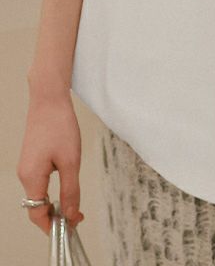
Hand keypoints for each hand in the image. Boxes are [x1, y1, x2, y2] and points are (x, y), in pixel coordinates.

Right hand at [16, 90, 85, 235]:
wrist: (49, 99)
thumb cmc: (59, 126)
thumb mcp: (71, 160)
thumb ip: (70, 190)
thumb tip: (71, 214)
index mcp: (31, 177)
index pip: (37, 213)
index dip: (52, 225)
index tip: (70, 228)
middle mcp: (25, 174)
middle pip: (36, 205)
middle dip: (55, 215)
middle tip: (77, 216)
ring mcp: (27, 166)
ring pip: (39, 193)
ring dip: (54, 202)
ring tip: (74, 204)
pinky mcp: (32, 158)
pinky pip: (40, 181)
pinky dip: (52, 189)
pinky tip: (66, 185)